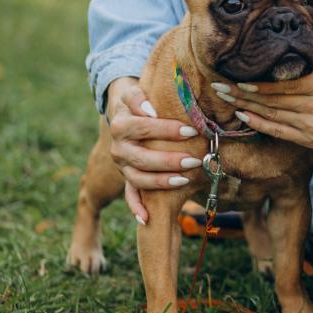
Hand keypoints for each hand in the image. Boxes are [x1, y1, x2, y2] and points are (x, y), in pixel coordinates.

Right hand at [105, 77, 200, 223]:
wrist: (123, 113)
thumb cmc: (138, 102)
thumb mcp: (134, 93)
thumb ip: (138, 98)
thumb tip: (151, 109)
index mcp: (121, 126)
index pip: (143, 128)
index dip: (166, 130)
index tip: (190, 131)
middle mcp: (119, 148)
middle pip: (141, 158)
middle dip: (168, 160)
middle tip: (194, 159)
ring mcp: (123, 166)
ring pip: (138, 179)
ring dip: (161, 182)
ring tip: (185, 179)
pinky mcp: (127, 177)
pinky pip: (129, 196)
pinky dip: (136, 208)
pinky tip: (147, 219)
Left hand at [215, 52, 312, 211]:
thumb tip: (309, 38)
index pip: (286, 83)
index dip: (260, 81)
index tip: (239, 75)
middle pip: (272, 98)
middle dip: (243, 92)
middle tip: (219, 85)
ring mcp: (308, 125)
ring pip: (271, 114)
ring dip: (245, 105)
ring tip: (225, 97)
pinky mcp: (305, 139)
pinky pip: (277, 130)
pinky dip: (258, 124)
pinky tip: (243, 116)